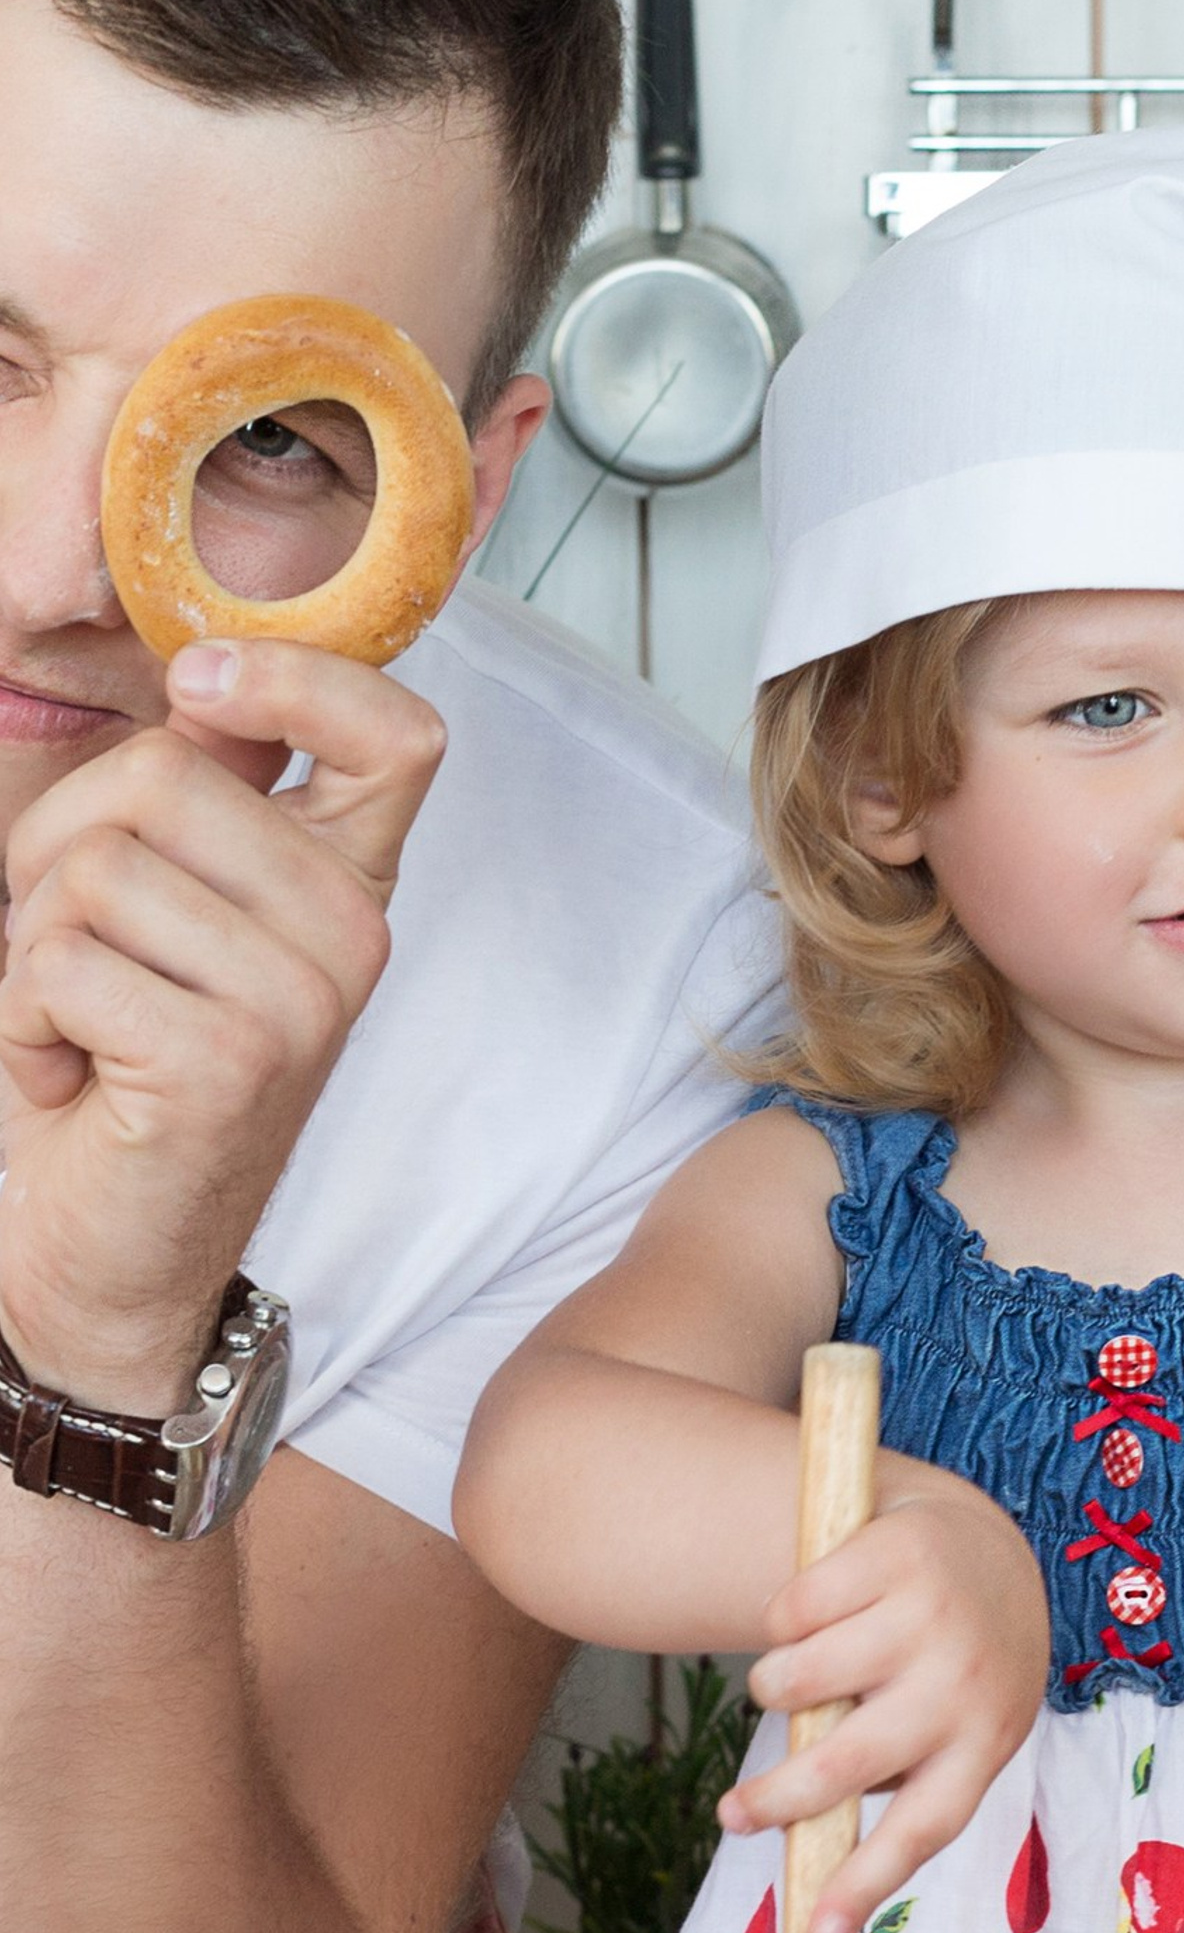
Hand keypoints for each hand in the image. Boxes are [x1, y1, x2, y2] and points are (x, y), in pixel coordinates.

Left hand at [0, 641, 447, 1409]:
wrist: (105, 1258)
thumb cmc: (117, 1072)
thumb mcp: (170, 915)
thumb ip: (196, 806)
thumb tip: (194, 679)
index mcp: (347, 889)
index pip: (398, 734)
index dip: (293, 674)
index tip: (202, 689)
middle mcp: (350, 941)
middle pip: (164, 773)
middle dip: (62, 849)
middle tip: (79, 955)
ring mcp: (299, 1004)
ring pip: (93, 867)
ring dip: (34, 949)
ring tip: (78, 1025)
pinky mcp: (224, 1061)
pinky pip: (59, 959)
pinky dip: (24, 1020)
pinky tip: (72, 1077)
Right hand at [721, 1472, 1048, 1932]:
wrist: (985, 1551)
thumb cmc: (951, 1668)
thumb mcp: (952, 1728)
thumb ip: (892, 1777)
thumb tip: (804, 1855)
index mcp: (983, 1745)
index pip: (923, 1829)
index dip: (865, 1886)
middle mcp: (963, 1685)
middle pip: (842, 1764)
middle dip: (774, 1799)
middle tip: (734, 1818)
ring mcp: (929, 1617)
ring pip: (796, 1679)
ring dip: (771, 1690)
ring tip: (783, 1686)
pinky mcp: (892, 1557)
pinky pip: (788, 1612)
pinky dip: (778, 1624)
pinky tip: (807, 1619)